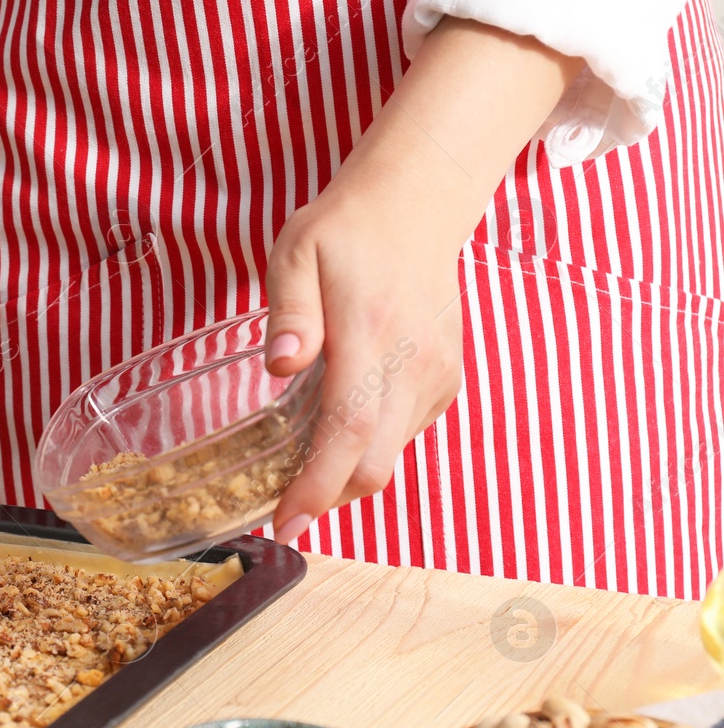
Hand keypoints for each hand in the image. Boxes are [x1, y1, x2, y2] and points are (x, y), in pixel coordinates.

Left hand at [262, 172, 463, 542]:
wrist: (417, 204)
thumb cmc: (346, 229)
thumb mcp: (295, 253)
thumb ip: (288, 311)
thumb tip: (280, 363)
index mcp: (371, 334)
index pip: (348, 433)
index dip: (317, 489)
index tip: (285, 524)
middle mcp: (413, 363)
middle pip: (374, 464)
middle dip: (328, 499)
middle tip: (283, 511)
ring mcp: (436, 374)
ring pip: (391, 456)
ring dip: (348, 475)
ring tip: (305, 471)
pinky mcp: (446, 379)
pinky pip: (406, 435)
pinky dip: (372, 448)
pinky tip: (341, 430)